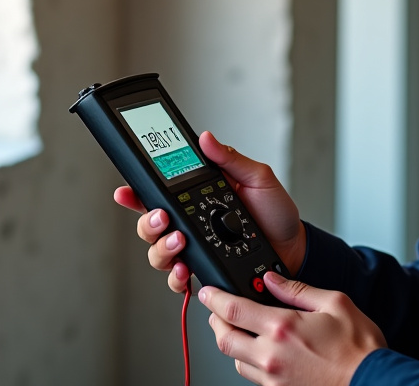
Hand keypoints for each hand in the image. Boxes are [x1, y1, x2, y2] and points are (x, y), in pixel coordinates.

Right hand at [112, 131, 305, 293]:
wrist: (294, 248)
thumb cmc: (275, 213)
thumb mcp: (257, 178)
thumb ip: (230, 159)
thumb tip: (206, 138)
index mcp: (196, 198)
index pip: (157, 194)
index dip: (135, 194)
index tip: (124, 192)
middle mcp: (190, 224)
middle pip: (149, 226)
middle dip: (148, 223)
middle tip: (163, 219)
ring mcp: (194, 249)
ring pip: (157, 253)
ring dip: (161, 248)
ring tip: (179, 242)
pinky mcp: (203, 271)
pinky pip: (177, 280)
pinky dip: (176, 277)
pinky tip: (186, 270)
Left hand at [198, 272, 385, 385]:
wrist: (374, 382)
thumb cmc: (360, 348)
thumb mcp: (335, 303)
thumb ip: (298, 289)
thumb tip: (272, 279)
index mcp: (283, 327)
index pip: (233, 309)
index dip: (214, 298)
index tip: (208, 291)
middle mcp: (272, 355)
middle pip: (224, 338)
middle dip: (216, 321)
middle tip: (218, 310)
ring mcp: (274, 379)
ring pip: (235, 359)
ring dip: (233, 342)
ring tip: (241, 329)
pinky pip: (252, 376)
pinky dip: (250, 361)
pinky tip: (262, 351)